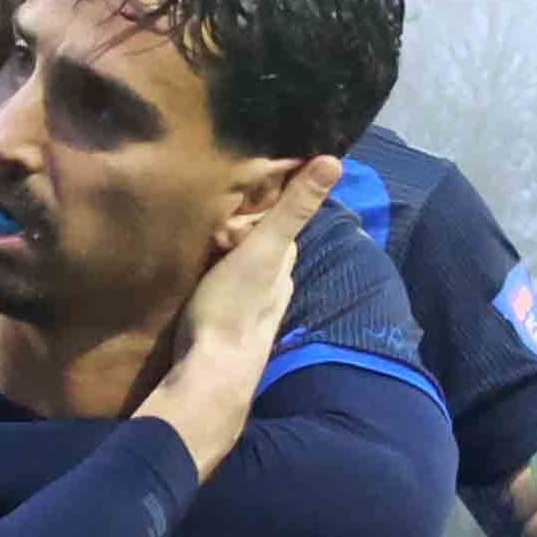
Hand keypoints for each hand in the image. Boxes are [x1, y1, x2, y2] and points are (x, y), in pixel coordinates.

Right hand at [137, 154, 342, 481]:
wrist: (208, 375)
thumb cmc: (234, 307)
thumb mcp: (264, 249)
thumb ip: (294, 208)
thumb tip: (335, 161)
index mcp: (283, 270)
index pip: (280, 229)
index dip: (262, 214)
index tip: (237, 210)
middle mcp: (274, 294)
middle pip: (263, 253)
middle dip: (243, 239)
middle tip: (213, 234)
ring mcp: (250, 318)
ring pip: (245, 278)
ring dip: (228, 265)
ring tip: (204, 256)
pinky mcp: (224, 337)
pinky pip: (225, 301)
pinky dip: (216, 289)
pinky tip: (201, 292)